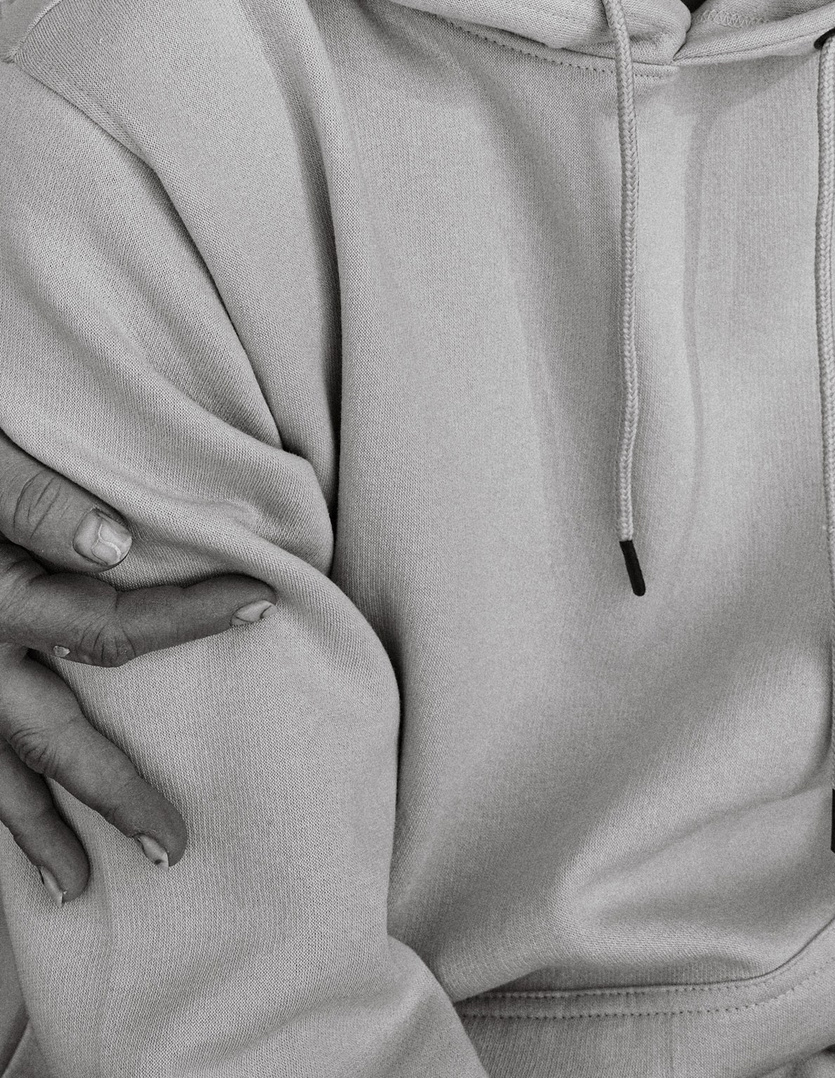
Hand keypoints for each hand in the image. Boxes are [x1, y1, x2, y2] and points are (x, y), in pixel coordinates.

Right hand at [0, 431, 273, 900]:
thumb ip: (36, 497)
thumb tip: (117, 547)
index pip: (111, 625)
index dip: (191, 616)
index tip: (262, 601)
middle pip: (52, 737)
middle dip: (112, 792)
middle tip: (172, 846)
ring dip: (34, 830)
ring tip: (75, 884)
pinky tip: (11, 830)